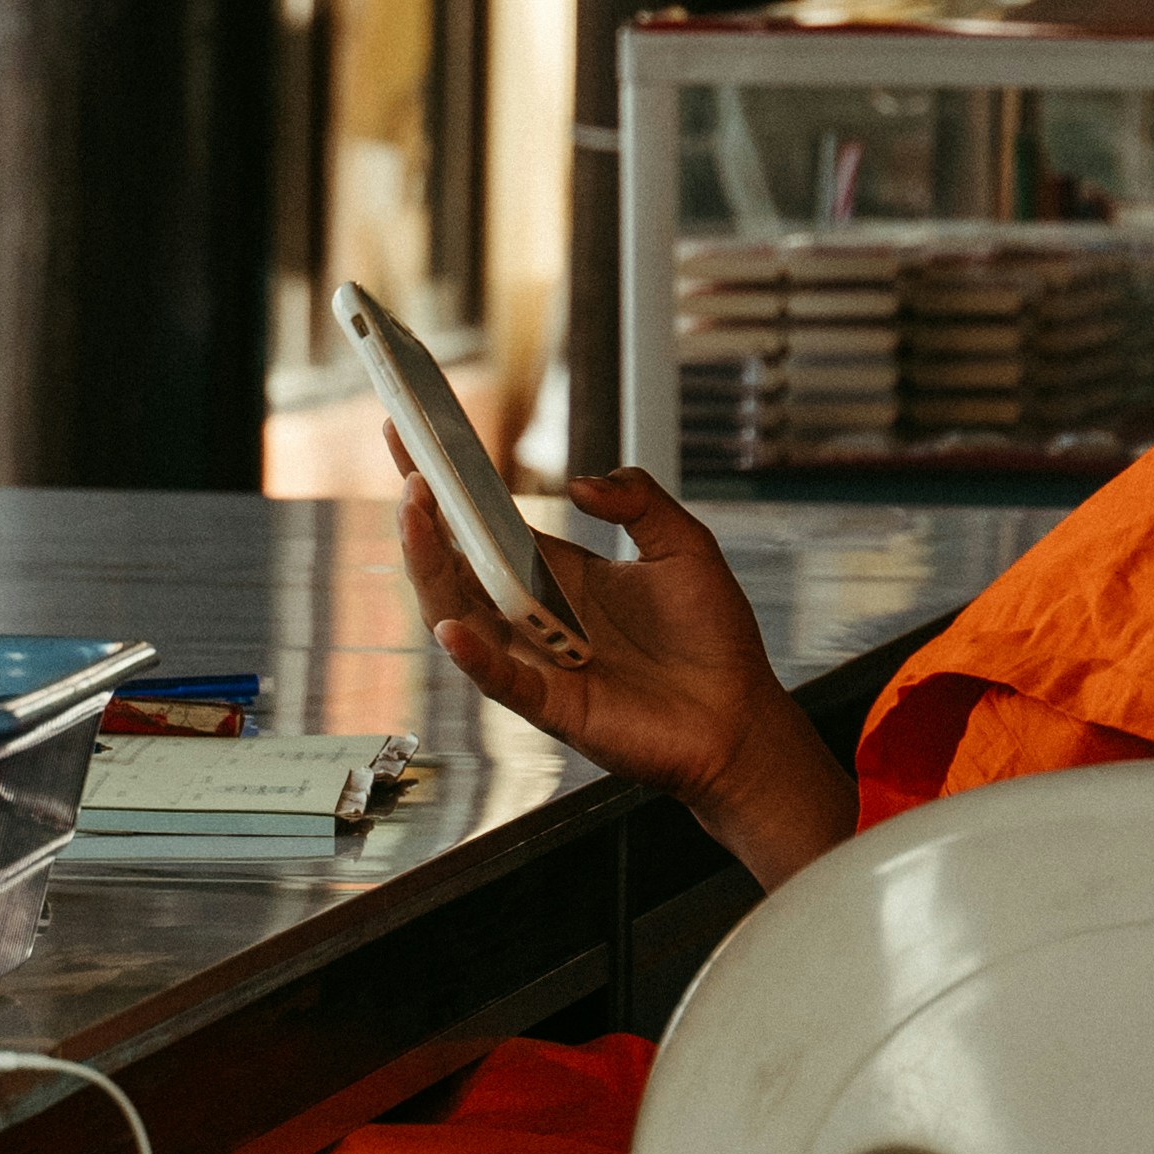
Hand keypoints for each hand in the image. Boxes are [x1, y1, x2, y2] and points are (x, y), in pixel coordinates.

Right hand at [389, 447, 856, 886]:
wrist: (742, 716)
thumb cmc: (713, 640)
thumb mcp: (685, 546)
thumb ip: (640, 499)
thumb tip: (579, 482)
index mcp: (560, 574)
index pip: (487, 524)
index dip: (450, 485)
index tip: (416, 437)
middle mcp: (536, 615)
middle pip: (457, 566)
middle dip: (424, 520)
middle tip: (411, 472)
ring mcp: (537, 660)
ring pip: (460, 616)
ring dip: (431, 571)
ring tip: (416, 519)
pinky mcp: (554, 704)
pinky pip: (500, 679)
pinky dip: (473, 656)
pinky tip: (452, 628)